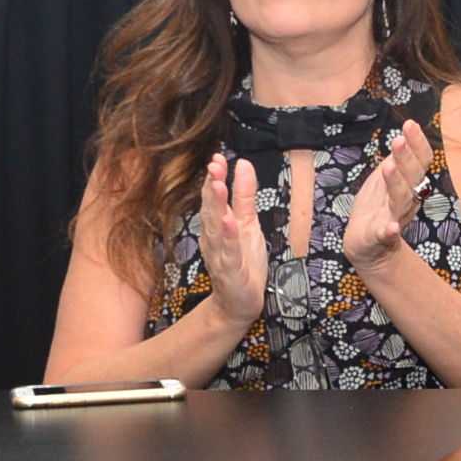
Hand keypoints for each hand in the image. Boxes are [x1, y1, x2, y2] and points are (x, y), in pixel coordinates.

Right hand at [197, 155, 278, 327]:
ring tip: (220, 186)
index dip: (215, 177)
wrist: (239, 302)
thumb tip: (243, 164)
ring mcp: (220, 255)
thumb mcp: (248, 224)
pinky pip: (229, 252)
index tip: (218, 157)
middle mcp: (214, 238)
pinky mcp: (230, 272)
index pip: (214, 197)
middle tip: (214, 165)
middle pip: (211, 208)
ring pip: (217, 228)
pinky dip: (229, 237)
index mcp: (218, 225)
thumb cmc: (243, 262)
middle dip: (212, 186)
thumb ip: (245, 196)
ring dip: (218, 206)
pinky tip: (229, 222)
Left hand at [343, 123, 434, 276]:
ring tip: (388, 167)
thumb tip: (405, 134)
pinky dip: (388, 231)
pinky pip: (386, 234)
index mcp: (410, 184)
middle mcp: (407, 199)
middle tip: (398, 140)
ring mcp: (394, 217)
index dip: (417, 144)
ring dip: (396, 184)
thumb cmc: (377, 207)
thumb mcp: (387, 179)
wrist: (366, 245)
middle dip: (406, 158)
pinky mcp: (379, 237)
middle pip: (412, 177)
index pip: (420, 162)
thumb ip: (397, 161)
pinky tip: (390, 228)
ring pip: (399, 200)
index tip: (410, 124)